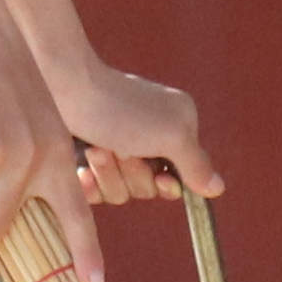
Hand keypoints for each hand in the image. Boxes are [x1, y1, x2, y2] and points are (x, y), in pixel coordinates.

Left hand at [53, 63, 220, 207]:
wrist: (63, 90)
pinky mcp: (87, 159)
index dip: (168, 185)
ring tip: (96, 149)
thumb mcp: (171, 136)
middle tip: (119, 147)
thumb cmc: (121, 109)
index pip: (181, 176)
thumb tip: (217, 188)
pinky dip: (88, 185)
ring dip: (108, 175)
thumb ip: (196, 164)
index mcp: (177, 127)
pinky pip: (95, 191)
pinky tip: (81, 171)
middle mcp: (150, 138)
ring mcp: (116, 149)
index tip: (159, 177)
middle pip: (149, 187)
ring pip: (121, 191)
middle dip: (132, 174)